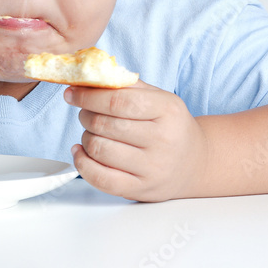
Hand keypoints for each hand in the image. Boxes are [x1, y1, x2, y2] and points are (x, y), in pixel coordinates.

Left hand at [64, 80, 207, 201]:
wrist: (195, 163)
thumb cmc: (171, 126)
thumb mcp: (159, 99)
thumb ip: (127, 86)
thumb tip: (89, 78)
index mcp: (167, 110)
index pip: (118, 101)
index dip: (88, 96)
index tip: (72, 93)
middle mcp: (163, 140)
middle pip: (105, 124)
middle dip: (85, 115)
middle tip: (85, 112)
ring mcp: (153, 168)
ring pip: (99, 149)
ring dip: (86, 137)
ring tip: (92, 132)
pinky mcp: (141, 189)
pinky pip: (101, 178)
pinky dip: (83, 164)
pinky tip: (81, 152)